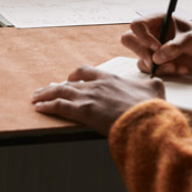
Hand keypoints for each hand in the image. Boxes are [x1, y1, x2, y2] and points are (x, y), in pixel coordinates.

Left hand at [32, 66, 163, 134]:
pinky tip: (39, 108)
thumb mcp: (156, 89)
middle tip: (46, 89)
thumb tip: (156, 82)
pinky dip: (47, 106)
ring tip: (35, 97)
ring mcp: (89, 97)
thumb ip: (152, 84)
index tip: (70, 79)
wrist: (146, 119)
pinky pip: (59, 106)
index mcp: (112, 79)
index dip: (77, 76)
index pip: (88, 72)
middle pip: (70, 82)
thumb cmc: (151, 107)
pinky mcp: (83, 111)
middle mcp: (97, 85)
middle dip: (56, 86)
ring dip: (46, 94)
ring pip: (60, 92)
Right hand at [121, 14, 191, 75]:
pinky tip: (181, 69)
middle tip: (157, 60)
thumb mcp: (191, 39)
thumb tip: (157, 58)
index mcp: (158, 21)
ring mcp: (155, 50)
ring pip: (141, 59)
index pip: (137, 25)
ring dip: (158, 66)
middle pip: (130, 42)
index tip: (156, 46)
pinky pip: (152, 70)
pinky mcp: (160, 63)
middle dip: (143, 53)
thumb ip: (174, 47)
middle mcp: (153, 34)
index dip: (143, 36)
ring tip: (176, 66)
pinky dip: (165, 72)